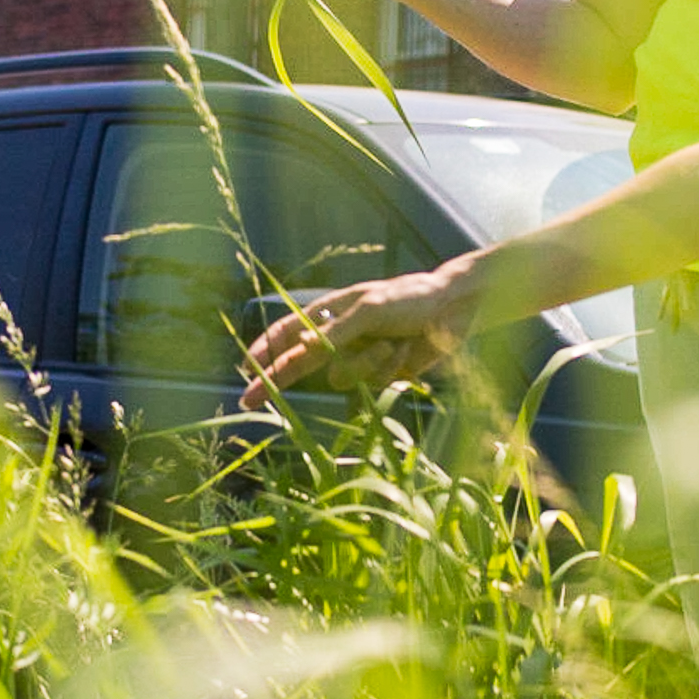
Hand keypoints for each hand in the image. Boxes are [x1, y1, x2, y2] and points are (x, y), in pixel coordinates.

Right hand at [240, 268, 467, 406]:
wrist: (453, 309)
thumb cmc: (410, 298)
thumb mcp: (371, 309)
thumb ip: (336, 331)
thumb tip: (300, 346)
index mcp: (330, 313)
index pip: (287, 333)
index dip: (264, 351)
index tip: (245, 370)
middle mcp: (340, 337)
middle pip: (299, 365)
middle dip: (276, 381)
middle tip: (249, 401)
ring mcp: (359, 357)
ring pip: (343, 378)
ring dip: (368, 363)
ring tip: (392, 342)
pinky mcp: (381, 374)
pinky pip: (372, 383)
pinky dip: (389, 368)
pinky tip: (406, 349)